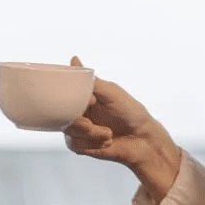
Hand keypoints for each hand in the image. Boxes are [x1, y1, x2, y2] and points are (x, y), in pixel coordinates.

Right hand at [62, 56, 181, 202]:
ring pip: (69, 130)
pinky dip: (92, 144)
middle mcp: (77, 110)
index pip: (62, 92)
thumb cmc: (130, 112)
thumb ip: (90, 82)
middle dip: (80, 121)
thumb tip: (74, 60)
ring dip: (91, 133)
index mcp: (83, 96)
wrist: (142, 140)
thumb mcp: (111, 92)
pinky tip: (106, 142)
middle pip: (61, 114)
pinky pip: (74, 144)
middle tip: (92, 120)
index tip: (90, 101)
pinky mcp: (80, 144)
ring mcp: (77, 128)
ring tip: (109, 133)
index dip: (68, 96)